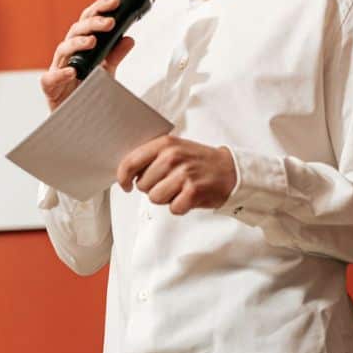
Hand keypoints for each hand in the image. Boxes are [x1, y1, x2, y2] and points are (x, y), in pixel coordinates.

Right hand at [40, 0, 135, 111]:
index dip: (99, 9)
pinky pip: (51, 78)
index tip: (114, 2)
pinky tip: (72, 71)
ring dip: (78, 42)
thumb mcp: (106, 71)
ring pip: (63, 49)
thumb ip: (115, 55)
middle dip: (93, 23)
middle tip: (109, 22)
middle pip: (75, 30)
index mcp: (79, 45)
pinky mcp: (51, 88)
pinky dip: (61, 74)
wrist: (77, 118)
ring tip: (93, 41)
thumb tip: (129, 38)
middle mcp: (67, 54)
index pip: (87, 21)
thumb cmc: (87, 91)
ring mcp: (57, 69)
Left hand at [116, 136, 236, 214]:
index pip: (130, 162)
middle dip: (152, 188)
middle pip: (142, 185)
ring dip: (165, 198)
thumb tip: (126, 172)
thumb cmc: (198, 161)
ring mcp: (183, 174)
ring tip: (179, 189)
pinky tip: (188, 197)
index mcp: (165, 144)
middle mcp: (172, 157)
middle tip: (169, 182)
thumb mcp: (174, 148)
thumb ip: (151, 156)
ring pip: (155, 198)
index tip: (125, 185)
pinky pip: (173, 208)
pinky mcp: (193, 191)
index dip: (123, 177)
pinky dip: (179, 207)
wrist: (229, 170)